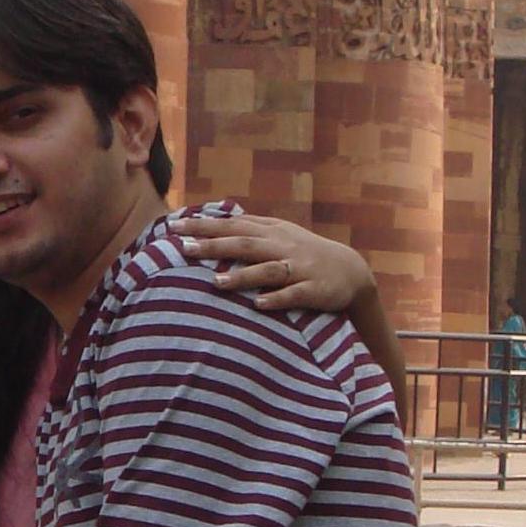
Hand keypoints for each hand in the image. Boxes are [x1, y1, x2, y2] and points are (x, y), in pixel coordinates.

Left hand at [179, 212, 376, 315]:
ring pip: (267, 270)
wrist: (351, 271)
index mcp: (271, 232)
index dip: (203, 225)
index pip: (232, 225)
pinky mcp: (313, 290)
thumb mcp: (279, 235)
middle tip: (184, 248)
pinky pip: (293, 295)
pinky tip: (259, 304)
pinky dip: (277, 299)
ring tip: (216, 282)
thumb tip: (212, 222)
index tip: (174, 226)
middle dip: (214, 245)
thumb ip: (249, 228)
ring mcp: (298, 268)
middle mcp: (282, 247)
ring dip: (242, 276)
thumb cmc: (305, 253)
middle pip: (245, 243)